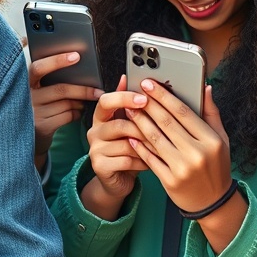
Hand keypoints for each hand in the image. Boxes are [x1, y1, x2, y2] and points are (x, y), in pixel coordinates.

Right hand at [29, 52, 103, 159]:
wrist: (30, 131)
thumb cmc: (39, 101)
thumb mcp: (37, 86)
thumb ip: (47, 74)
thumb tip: (73, 61)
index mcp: (25, 81)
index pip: (38, 68)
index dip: (56, 61)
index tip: (76, 56)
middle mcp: (28, 97)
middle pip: (61, 89)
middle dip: (83, 90)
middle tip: (98, 92)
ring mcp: (34, 113)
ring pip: (67, 104)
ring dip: (80, 103)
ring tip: (83, 102)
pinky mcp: (43, 127)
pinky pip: (68, 116)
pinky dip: (76, 113)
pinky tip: (76, 112)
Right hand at [83, 76, 148, 218]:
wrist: (118, 179)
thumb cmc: (128, 149)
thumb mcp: (130, 125)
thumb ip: (129, 104)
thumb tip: (127, 77)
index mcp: (101, 117)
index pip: (106, 101)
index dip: (124, 98)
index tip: (144, 99)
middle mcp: (94, 131)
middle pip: (119, 124)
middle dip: (143, 128)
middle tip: (162, 131)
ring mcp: (95, 149)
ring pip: (126, 144)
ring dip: (146, 147)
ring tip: (160, 148)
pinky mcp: (99, 166)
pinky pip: (126, 160)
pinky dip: (142, 161)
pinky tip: (151, 162)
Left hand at [125, 80, 231, 214]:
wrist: (213, 202)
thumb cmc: (216, 167)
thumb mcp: (222, 139)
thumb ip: (212, 113)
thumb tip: (206, 88)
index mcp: (211, 140)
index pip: (184, 112)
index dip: (164, 96)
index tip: (150, 84)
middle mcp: (197, 153)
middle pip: (167, 123)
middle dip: (149, 105)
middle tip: (135, 93)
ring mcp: (182, 168)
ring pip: (155, 139)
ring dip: (140, 122)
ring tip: (129, 110)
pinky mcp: (170, 180)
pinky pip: (151, 159)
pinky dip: (140, 146)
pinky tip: (131, 135)